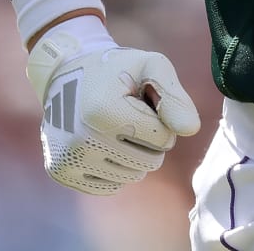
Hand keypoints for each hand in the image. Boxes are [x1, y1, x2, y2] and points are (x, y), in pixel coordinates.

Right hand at [24, 15, 200, 194]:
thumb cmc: (116, 70)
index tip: (144, 104)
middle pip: (149, 162)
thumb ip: (174, 97)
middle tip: (130, 116)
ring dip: (133, 154)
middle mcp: (82, 140)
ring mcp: (69, 159)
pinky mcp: (62, 172)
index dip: (161, 120)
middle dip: (150, 140)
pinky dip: (114, 169)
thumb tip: (191, 130)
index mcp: (105, 112)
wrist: (65, 73)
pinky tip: (102, 144)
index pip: (163, 139)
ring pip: (132, 176)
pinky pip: (110, 187)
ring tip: (114, 127)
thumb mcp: (151, 67)